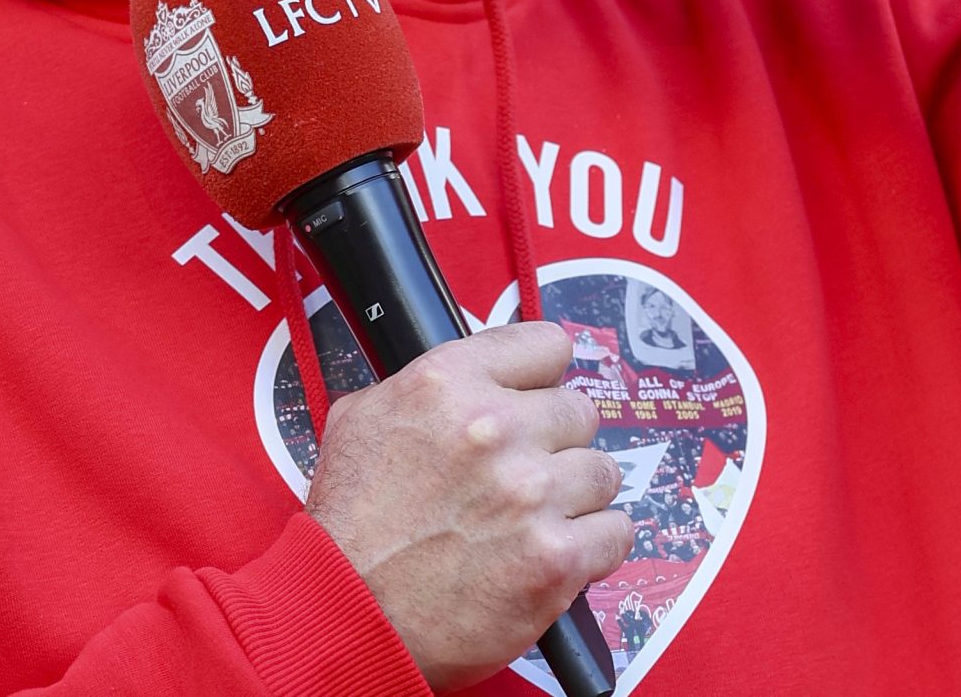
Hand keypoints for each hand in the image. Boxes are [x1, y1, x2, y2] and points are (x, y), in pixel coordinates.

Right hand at [304, 322, 631, 690]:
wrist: (345, 615)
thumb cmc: (347, 527)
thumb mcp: (360, 421)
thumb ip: (421, 387)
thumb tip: (472, 375)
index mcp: (448, 383)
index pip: (547, 345)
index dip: (542, 377)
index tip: (537, 398)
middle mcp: (495, 429)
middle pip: (580, 411)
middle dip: (556, 442)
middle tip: (526, 474)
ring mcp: (531, 494)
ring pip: (602, 471)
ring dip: (575, 495)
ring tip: (536, 520)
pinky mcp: (555, 558)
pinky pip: (615, 532)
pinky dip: (594, 545)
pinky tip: (558, 553)